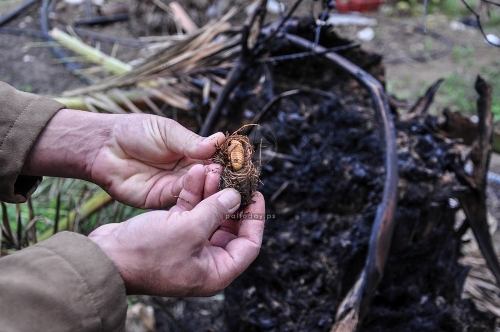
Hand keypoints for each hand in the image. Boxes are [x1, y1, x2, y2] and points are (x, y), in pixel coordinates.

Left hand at [89, 113, 224, 207]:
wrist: (102, 146)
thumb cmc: (133, 132)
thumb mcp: (167, 132)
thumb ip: (191, 141)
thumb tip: (220, 140)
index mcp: (188, 151)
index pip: (212, 158)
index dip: (224, 159)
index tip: (238, 160)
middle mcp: (184, 171)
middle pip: (208, 176)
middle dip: (220, 175)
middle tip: (233, 173)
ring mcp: (173, 185)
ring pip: (197, 188)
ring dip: (208, 184)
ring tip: (219, 177)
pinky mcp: (161, 198)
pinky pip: (181, 197)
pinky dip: (192, 192)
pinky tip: (201, 185)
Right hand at [89, 166, 265, 295]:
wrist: (104, 257)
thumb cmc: (146, 253)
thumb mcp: (189, 230)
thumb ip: (216, 211)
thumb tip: (236, 197)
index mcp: (215, 271)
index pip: (249, 245)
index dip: (256, 219)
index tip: (257, 195)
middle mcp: (204, 261)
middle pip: (230, 227)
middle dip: (231, 200)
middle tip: (235, 178)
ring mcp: (188, 246)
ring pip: (209, 215)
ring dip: (211, 192)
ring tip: (213, 168)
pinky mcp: (172, 233)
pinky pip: (190, 211)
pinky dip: (193, 194)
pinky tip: (195, 172)